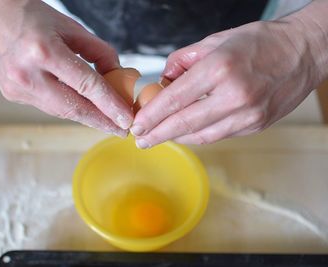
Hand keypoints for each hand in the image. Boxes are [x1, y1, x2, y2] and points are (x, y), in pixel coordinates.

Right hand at [0, 0, 132, 135]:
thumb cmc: (30, 15)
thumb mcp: (71, 27)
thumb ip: (99, 52)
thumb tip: (117, 76)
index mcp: (43, 51)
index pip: (86, 85)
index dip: (110, 106)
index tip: (126, 120)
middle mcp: (26, 74)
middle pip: (73, 108)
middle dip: (101, 122)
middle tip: (121, 130)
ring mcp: (15, 88)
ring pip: (60, 111)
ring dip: (86, 117)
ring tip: (106, 120)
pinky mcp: (12, 94)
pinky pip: (47, 106)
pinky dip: (67, 108)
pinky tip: (81, 108)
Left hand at [131, 19, 324, 147]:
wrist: (304, 52)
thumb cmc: (261, 42)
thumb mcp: (216, 40)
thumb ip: (184, 61)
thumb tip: (164, 81)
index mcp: (220, 68)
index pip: (175, 99)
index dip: (152, 116)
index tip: (137, 125)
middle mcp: (235, 95)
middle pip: (185, 124)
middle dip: (158, 135)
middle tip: (141, 140)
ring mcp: (248, 114)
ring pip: (202, 135)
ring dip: (177, 138)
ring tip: (159, 137)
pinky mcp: (256, 125)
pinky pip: (219, 135)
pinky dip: (199, 136)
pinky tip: (186, 133)